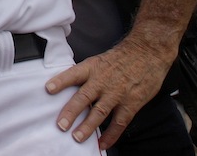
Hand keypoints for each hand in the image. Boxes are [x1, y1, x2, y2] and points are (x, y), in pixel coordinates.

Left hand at [45, 38, 171, 150]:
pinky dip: (111, 135)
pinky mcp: (131, 103)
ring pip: (100, 113)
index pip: (73, 74)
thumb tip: (69, 87)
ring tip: (77, 137)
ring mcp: (117, 93)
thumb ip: (86, 75)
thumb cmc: (121, 57)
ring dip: (88, 126)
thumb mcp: (99, 60)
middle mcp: (102, 81)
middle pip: (84, 97)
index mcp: (92, 67)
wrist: (147, 52)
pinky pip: (119, 122)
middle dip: (71, 112)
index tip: (48, 89)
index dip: (61, 81)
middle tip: (61, 124)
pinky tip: (102, 144)